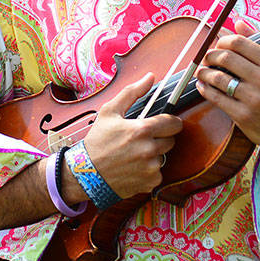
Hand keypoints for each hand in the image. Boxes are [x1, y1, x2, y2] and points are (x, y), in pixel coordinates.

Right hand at [82, 73, 181, 198]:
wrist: (85, 173)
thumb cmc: (97, 141)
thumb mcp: (110, 112)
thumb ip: (132, 92)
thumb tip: (150, 77)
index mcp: (142, 130)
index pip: (174, 123)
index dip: (169, 122)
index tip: (162, 124)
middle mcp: (149, 149)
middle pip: (171, 140)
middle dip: (160, 138)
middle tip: (142, 139)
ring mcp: (150, 168)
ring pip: (164, 157)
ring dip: (154, 154)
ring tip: (134, 154)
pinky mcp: (149, 183)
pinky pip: (158, 173)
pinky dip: (149, 171)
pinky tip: (134, 167)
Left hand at [194, 19, 259, 159]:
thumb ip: (258, 43)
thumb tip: (238, 23)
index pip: (239, 43)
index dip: (222, 41)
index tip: (217, 45)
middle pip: (226, 58)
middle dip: (210, 56)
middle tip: (206, 58)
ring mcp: (253, 98)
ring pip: (218, 78)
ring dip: (204, 73)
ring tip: (201, 72)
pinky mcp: (243, 116)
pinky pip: (217, 98)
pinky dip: (205, 90)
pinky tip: (203, 86)